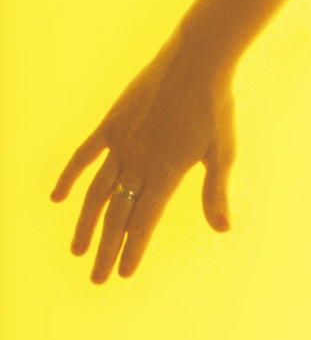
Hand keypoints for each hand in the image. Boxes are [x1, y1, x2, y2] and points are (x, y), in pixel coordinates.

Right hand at [51, 36, 236, 283]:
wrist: (197, 61)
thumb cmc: (216, 108)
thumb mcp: (223, 153)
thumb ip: (215, 193)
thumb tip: (223, 229)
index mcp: (166, 174)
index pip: (144, 223)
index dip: (132, 250)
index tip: (122, 274)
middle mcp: (138, 163)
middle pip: (117, 216)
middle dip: (106, 249)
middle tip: (97, 278)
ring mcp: (121, 144)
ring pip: (96, 192)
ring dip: (86, 224)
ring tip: (77, 249)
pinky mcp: (111, 124)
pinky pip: (84, 155)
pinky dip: (70, 177)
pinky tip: (57, 199)